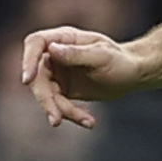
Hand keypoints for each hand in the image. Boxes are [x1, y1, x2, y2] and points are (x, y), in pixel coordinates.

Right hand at [20, 25, 136, 128]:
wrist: (133, 75)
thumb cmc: (121, 60)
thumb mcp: (101, 56)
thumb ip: (76, 53)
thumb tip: (51, 49)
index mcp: (63, 38)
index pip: (35, 43)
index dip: (28, 60)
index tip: (28, 80)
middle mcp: (55, 55)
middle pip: (37, 76)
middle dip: (46, 99)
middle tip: (56, 118)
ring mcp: (57, 73)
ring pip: (47, 94)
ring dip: (61, 111)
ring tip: (86, 121)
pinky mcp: (62, 90)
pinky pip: (59, 105)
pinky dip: (72, 115)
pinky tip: (89, 122)